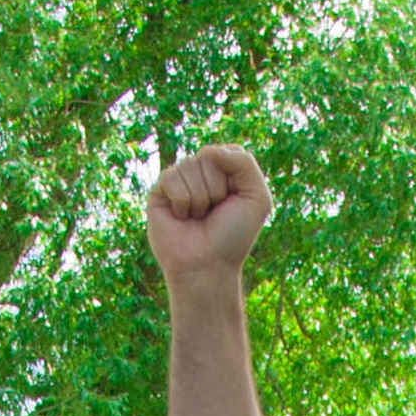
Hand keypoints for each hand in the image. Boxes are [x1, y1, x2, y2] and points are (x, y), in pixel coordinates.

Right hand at [146, 144, 273, 283]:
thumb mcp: (256, 197)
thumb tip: (208, 150)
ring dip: (200, 198)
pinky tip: (182, 217)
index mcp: (224, 171)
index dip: (234, 178)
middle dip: (216, 189)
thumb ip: (243, 162)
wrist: (207, 266)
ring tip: (198, 217)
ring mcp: (180, 180)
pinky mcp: (159, 191)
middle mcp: (201, 172)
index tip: (234, 203)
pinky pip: (171, 177)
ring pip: (189, 166)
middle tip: (213, 213)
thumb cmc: (232, 236)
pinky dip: (182, 202)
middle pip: (207, 156)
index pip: (228, 151)